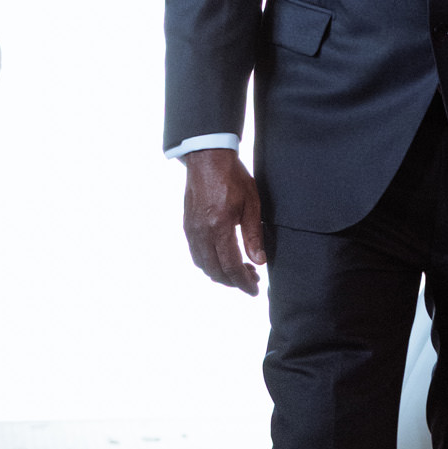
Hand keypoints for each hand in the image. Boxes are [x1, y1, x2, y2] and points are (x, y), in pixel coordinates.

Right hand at [184, 148, 264, 293]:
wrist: (207, 158)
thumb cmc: (233, 177)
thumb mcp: (251, 203)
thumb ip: (254, 235)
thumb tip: (259, 261)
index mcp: (220, 227)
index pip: (231, 266)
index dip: (244, 283)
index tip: (254, 290)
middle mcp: (202, 232)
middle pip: (216, 271)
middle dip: (234, 282)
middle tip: (252, 280)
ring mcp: (191, 230)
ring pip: (204, 266)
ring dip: (221, 274)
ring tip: (240, 271)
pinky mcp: (187, 227)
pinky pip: (196, 255)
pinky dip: (209, 264)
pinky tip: (223, 259)